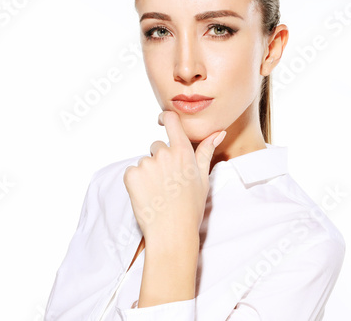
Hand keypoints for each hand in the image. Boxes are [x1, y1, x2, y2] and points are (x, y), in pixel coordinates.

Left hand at [123, 110, 226, 246]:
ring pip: (144, 162)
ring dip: (148, 173)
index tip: (162, 120)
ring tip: (158, 193)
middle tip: (167, 183)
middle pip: (156, 146)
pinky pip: (131, 172)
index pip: (172, 121)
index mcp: (183, 152)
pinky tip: (146, 195)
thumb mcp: (203, 179)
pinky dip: (135, 182)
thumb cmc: (190, 208)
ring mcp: (146, 164)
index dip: (165, 118)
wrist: (172, 232)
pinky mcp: (132, 175)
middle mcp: (164, 154)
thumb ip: (206, 152)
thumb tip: (219, 132)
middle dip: (160, 160)